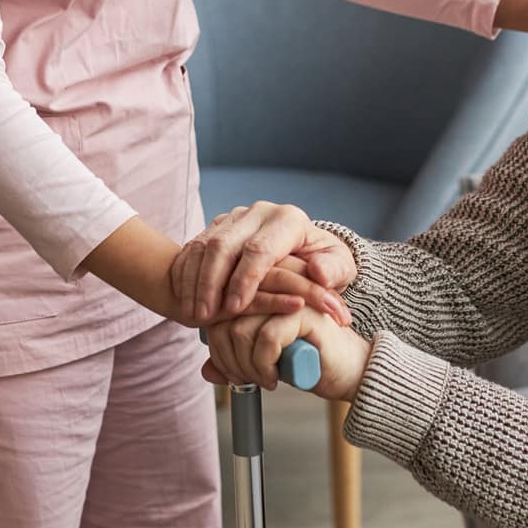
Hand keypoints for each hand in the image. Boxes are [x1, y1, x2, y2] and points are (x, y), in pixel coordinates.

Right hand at [172, 202, 357, 325]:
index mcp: (288, 220)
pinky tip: (186, 300)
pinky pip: (194, 248)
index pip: (259, 249)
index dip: (245, 279)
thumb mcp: (340, 268)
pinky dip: (187, 275)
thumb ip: (335, 271)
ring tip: (194, 313)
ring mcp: (235, 217)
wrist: (306, 252)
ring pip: (206, 246)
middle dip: (213, 282)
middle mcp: (258, 212)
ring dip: (196, 282)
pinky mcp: (218, 226)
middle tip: (206, 315)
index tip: (235, 308)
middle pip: (225, 245)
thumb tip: (319, 274)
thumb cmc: (323, 265)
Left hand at [202, 305, 369, 401]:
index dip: (217, 347)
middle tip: (244, 380)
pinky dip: (263, 365)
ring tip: (262, 379)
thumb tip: (207, 371)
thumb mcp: (264, 360)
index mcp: (260, 289)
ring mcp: (289, 295)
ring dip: (245, 366)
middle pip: (223, 320)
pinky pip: (266, 339)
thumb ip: (236, 359)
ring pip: (240, 329)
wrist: (350, 372)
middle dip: (228, 359)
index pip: (218, 312)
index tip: (232, 372)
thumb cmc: (308, 361)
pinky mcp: (305, 312)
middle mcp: (272, 286)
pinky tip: (275, 377)